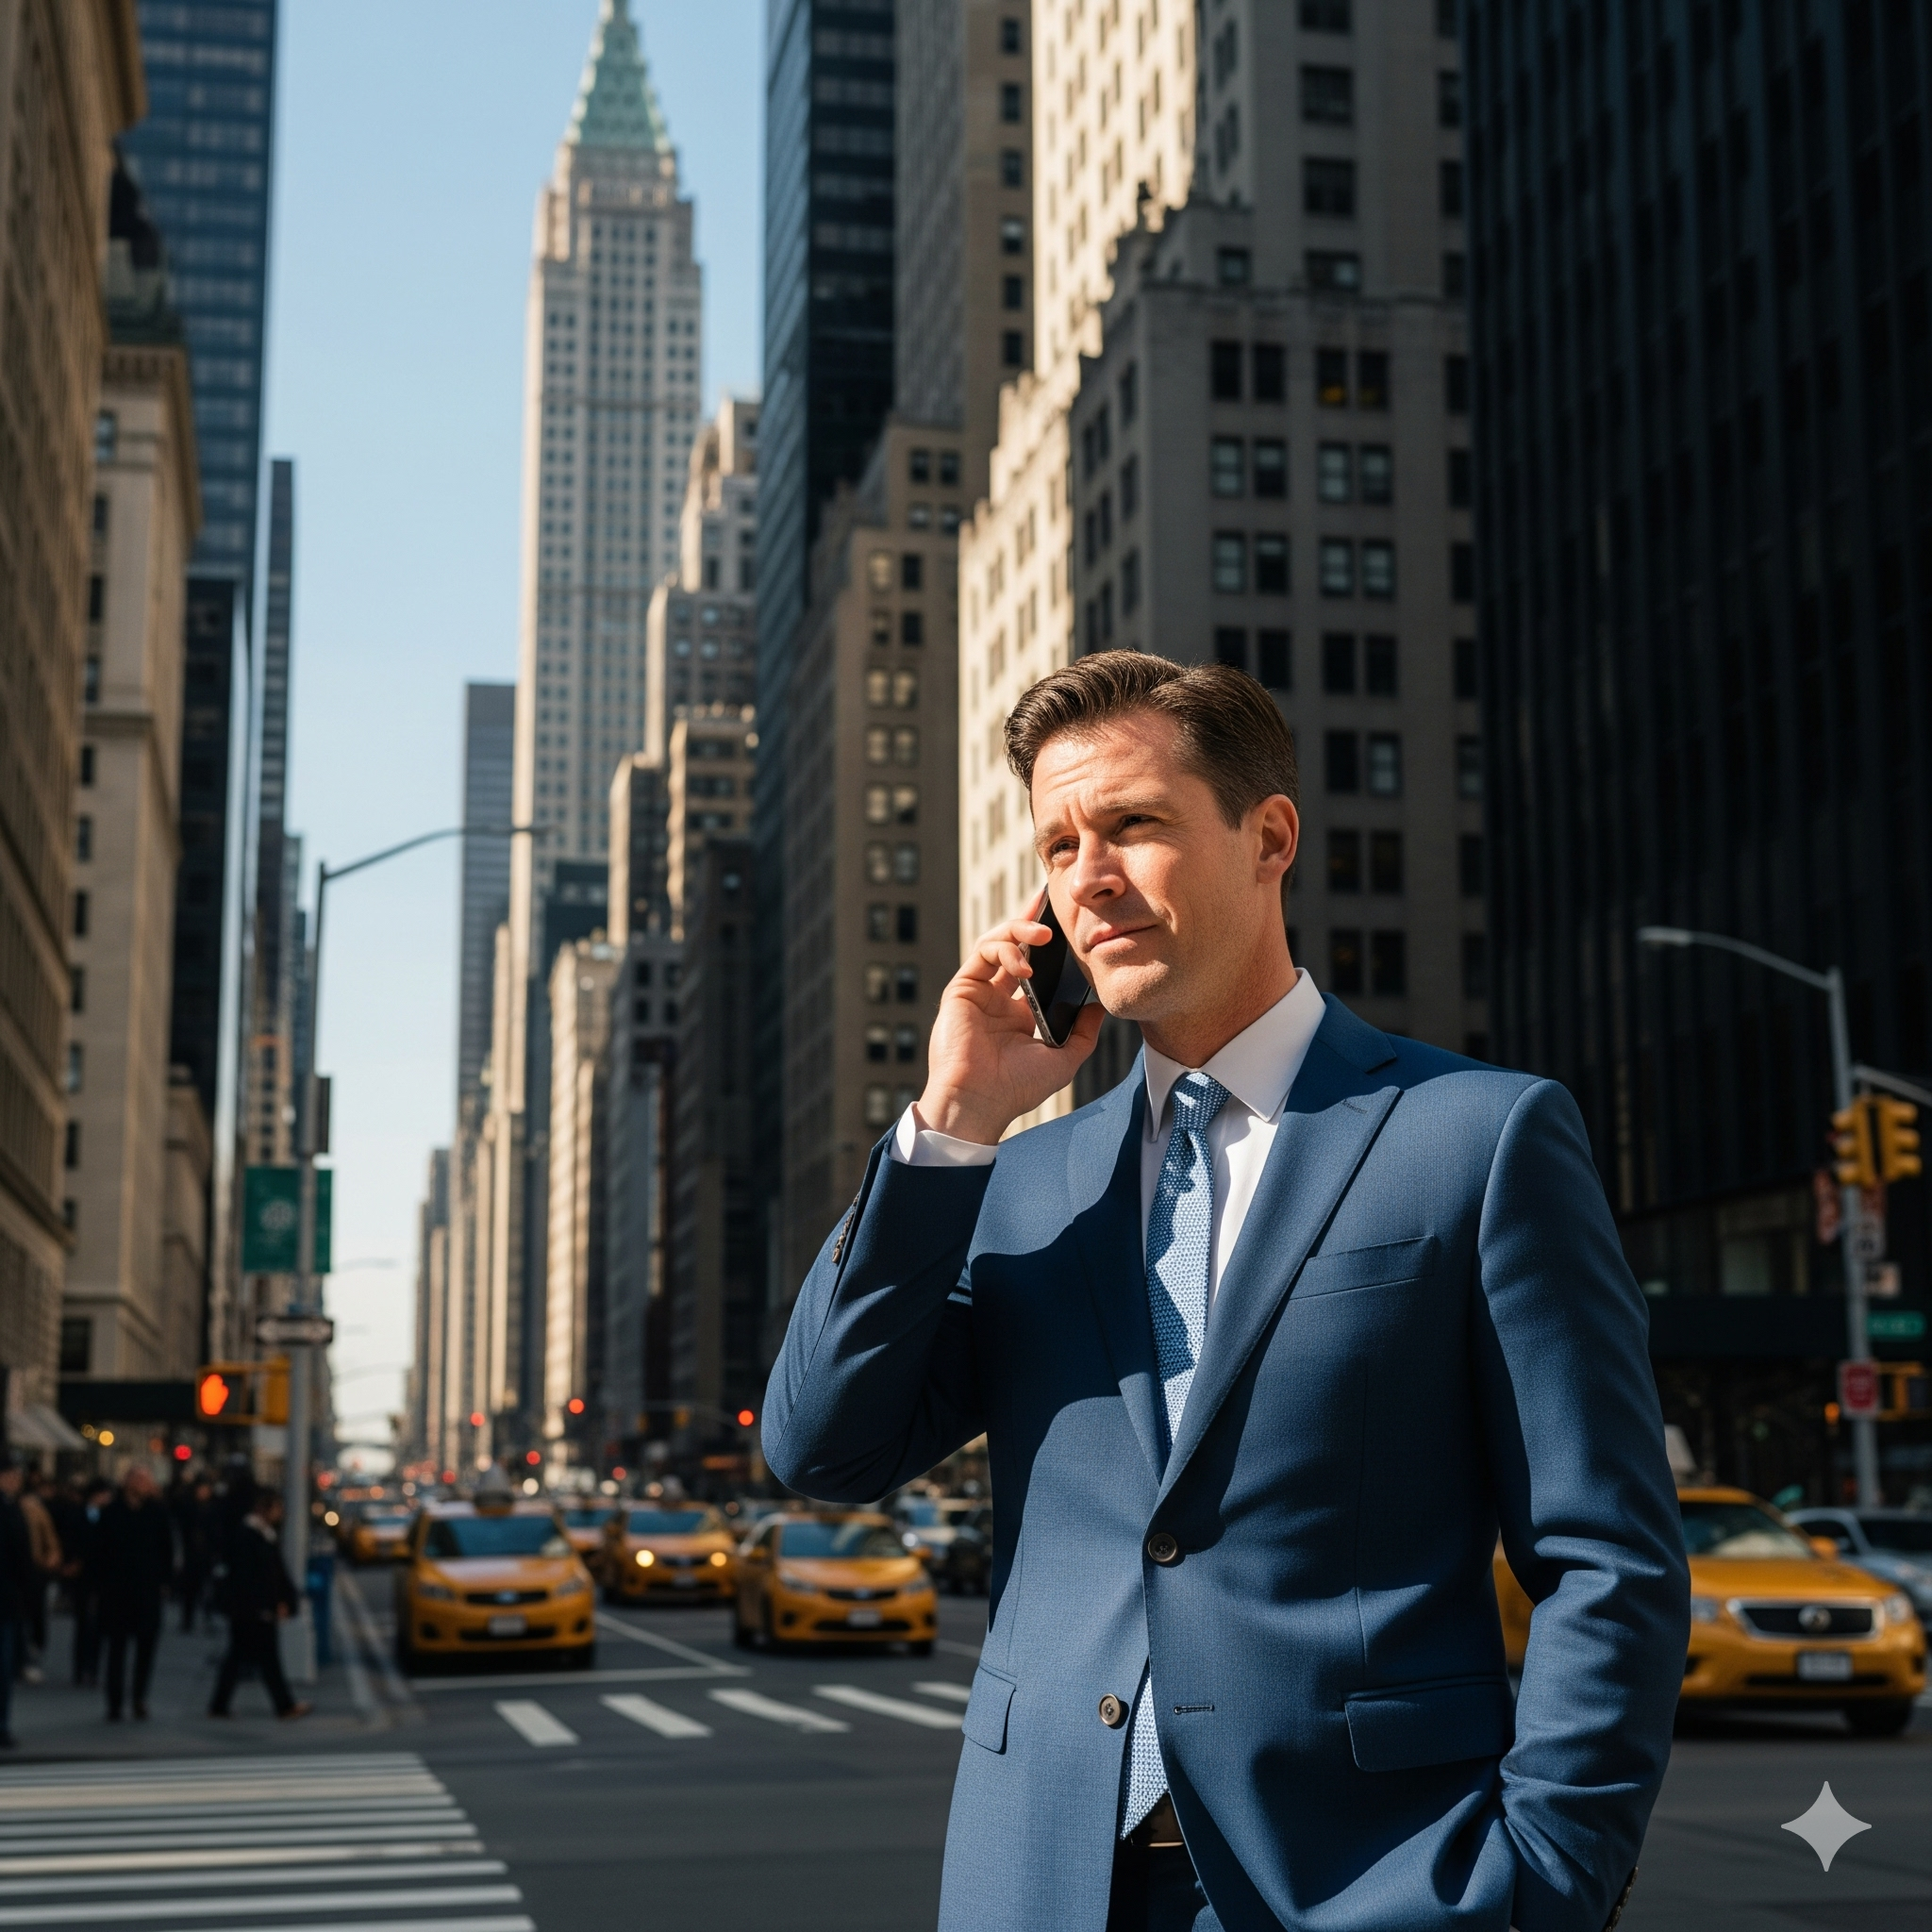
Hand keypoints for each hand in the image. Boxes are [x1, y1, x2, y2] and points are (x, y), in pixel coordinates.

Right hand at [916, 903, 1104, 1144]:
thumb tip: (1100, 1006)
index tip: (1070, 923)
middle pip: (1016, 946)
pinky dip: (1004, 950)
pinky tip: (1024, 966)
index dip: (1050, 945)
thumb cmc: (1017, 1088)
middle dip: (1033, 921)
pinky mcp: (962, 988)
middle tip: (1053, 906)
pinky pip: (982, 953)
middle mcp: (998, 998)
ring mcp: (979, 992)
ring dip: (1020, 930)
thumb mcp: (1064, 1059)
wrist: (980, 1102)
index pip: (1038, 968)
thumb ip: (1084, 1032)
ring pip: (997, 942)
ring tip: (1045, 935)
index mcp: (1020, 1014)